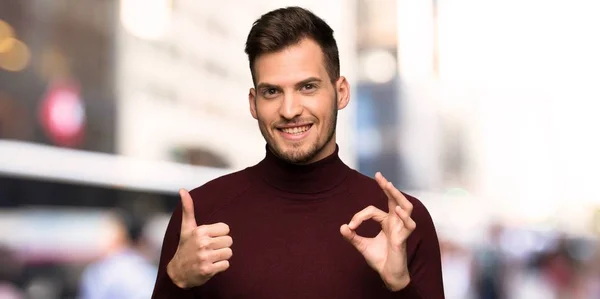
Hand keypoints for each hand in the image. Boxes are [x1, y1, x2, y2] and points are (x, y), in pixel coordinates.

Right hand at [167, 189, 232, 288]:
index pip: (226, 228)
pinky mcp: (208, 270)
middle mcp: (202, 243)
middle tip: (210, 248)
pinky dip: (220, 266)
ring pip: (229, 252)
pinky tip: (211, 265)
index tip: (210, 238)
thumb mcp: (186, 227)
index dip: (219, 234)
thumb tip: (182, 190)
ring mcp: (205, 257)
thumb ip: (188, 208)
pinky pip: (226, 264)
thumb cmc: (185, 247)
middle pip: (229, 240)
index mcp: (200, 231)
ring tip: (211, 257)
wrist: (177, 272)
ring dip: (222, 256)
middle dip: (222, 245)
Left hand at [340, 172, 415, 290]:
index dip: (359, 216)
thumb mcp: (361, 246)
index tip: (350, 226)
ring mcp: (401, 229)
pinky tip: (397, 210)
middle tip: (379, 175)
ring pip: (406, 208)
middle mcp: (395, 223)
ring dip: (397, 196)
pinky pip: (409, 225)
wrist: (387, 275)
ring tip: (389, 186)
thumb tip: (342, 226)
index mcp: (386, 222)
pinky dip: (404, 217)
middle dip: (387, 187)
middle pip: (395, 200)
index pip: (373, 210)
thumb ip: (352, 236)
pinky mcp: (403, 239)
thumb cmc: (379, 259)